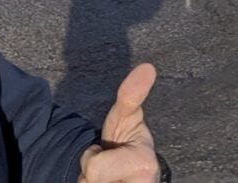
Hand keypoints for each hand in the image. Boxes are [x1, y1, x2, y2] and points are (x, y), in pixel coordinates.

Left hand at [78, 63, 159, 182]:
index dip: (92, 159)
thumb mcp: (126, 118)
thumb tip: (147, 67)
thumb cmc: (126, 144)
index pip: (94, 168)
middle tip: (107, 170)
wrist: (133, 174)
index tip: (107, 154)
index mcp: (144, 163)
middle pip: (90, 182)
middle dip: (91, 175)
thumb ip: (131, 95)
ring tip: (108, 180)